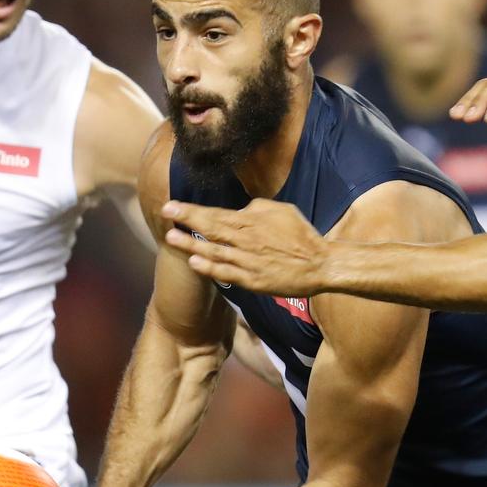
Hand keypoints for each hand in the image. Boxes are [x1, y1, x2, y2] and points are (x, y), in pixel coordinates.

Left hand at [161, 199, 329, 296]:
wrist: (320, 264)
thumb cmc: (301, 235)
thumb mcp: (281, 210)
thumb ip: (256, 208)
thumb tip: (239, 210)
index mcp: (253, 221)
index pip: (216, 214)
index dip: (193, 210)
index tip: (172, 205)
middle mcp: (247, 240)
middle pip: (212, 229)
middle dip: (187, 220)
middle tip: (166, 213)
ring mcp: (249, 261)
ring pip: (215, 251)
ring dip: (191, 244)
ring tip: (172, 238)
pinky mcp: (253, 280)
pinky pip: (227, 273)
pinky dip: (210, 268)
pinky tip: (195, 262)